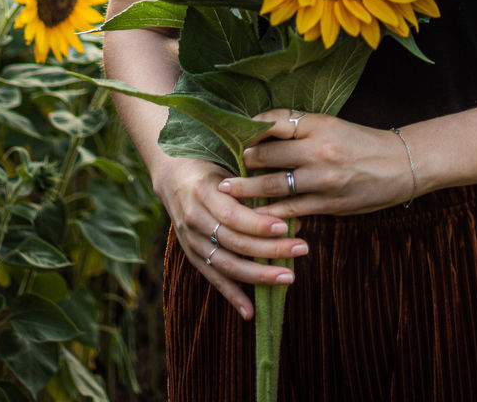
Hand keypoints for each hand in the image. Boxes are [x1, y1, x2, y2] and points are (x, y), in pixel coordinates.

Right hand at [152, 157, 309, 320]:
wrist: (173, 174)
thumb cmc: (211, 165)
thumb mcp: (228, 163)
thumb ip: (255, 182)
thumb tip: (292, 204)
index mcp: (203, 192)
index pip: (233, 215)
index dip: (258, 224)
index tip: (286, 227)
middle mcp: (195, 219)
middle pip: (235, 242)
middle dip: (270, 249)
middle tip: (302, 248)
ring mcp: (191, 240)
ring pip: (226, 264)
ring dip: (259, 275)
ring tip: (289, 277)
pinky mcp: (192, 255)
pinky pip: (213, 278)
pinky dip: (231, 296)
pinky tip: (250, 312)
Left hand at [218, 110, 414, 218]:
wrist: (400, 165)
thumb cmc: (362, 142)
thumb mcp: (333, 125)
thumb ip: (301, 127)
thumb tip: (263, 130)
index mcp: (319, 125)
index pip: (275, 121)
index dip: (249, 128)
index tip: (231, 132)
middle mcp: (318, 150)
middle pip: (267, 153)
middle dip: (242, 159)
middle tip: (221, 163)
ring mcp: (323, 179)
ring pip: (273, 185)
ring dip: (246, 188)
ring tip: (225, 190)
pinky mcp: (328, 204)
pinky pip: (291, 210)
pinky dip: (270, 214)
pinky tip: (253, 216)